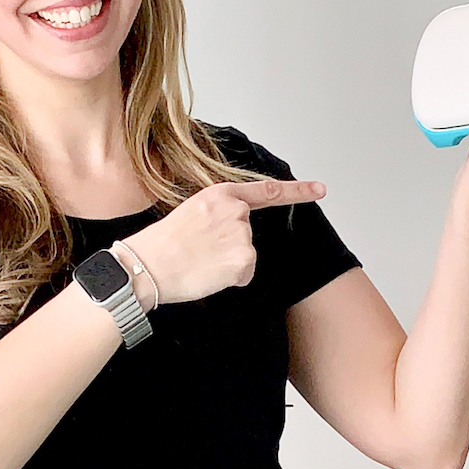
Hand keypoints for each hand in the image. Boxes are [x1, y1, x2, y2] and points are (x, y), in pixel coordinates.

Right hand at [125, 178, 326, 304]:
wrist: (148, 265)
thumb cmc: (163, 243)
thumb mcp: (192, 212)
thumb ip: (220, 214)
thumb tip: (237, 228)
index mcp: (221, 194)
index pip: (267, 191)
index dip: (298, 191)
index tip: (320, 189)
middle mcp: (236, 211)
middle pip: (247, 234)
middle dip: (230, 246)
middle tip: (200, 250)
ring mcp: (242, 235)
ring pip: (246, 255)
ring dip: (229, 263)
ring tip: (200, 261)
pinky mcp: (244, 260)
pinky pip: (245, 274)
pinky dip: (231, 279)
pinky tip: (208, 274)